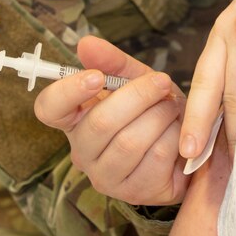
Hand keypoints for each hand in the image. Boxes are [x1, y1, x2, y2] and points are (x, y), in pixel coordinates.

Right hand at [33, 35, 188, 205]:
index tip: (96, 76)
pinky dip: (173, 138)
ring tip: (173, 106)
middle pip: (100, 123)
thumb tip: (85, 43)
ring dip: (160, 116)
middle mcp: (81, 151)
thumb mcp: (134, 79)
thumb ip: (112, 62)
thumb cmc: (151, 109)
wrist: (186, 145)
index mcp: (74, 119)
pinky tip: (178, 133)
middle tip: (162, 82)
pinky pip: (155, 158)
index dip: (68, 92)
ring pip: (130, 142)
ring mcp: (104, 176)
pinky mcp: (132, 192)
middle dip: (138, 96)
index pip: (48, 108)